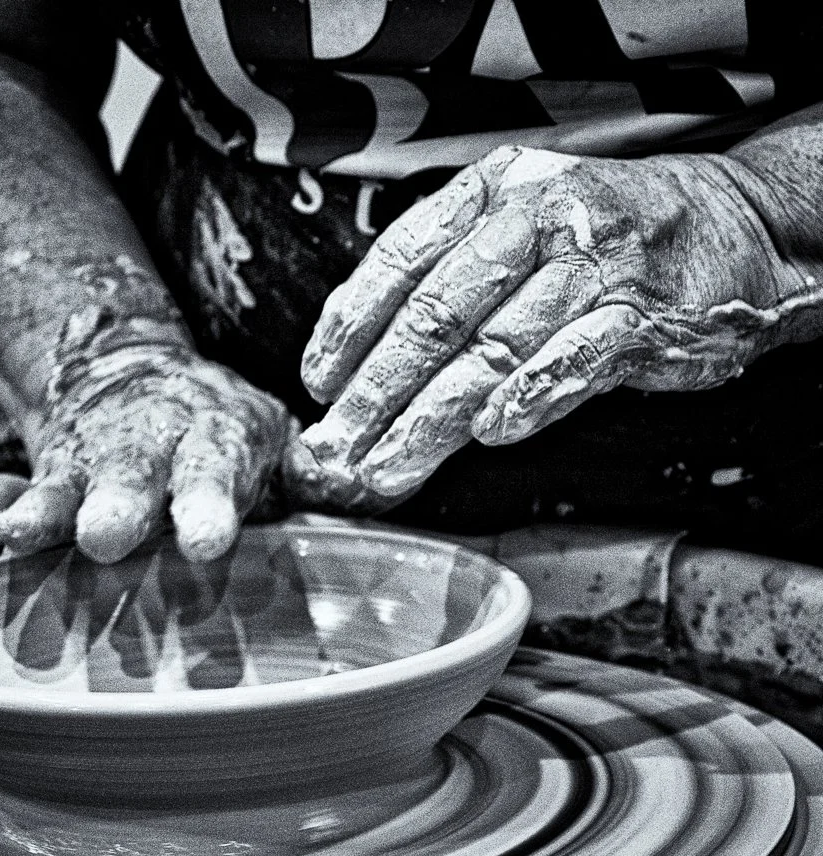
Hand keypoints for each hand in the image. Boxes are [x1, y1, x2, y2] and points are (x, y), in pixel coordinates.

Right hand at [0, 330, 290, 563]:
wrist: (137, 380)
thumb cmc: (216, 433)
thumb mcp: (267, 434)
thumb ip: (302, 466)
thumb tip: (349, 479)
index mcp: (206, 444)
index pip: (210, 472)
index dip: (207, 505)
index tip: (207, 540)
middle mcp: (141, 456)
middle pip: (127, 480)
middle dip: (116, 507)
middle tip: (108, 537)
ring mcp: (84, 471)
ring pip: (57, 489)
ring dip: (40, 514)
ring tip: (16, 537)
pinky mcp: (37, 483)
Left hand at [297, 145, 822, 502]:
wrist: (733, 228)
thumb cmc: (604, 241)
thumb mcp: (520, 229)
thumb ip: (450, 282)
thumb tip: (365, 360)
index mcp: (493, 192)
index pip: (400, 259)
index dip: (350, 325)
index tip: (317, 382)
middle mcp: (537, 217)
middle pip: (435, 314)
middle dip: (375, 391)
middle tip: (337, 447)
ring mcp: (591, 266)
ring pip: (491, 349)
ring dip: (430, 419)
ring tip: (385, 467)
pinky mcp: (641, 315)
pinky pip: (572, 362)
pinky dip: (527, 398)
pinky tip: (485, 433)